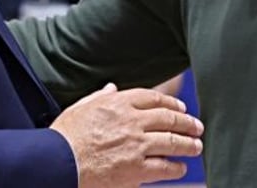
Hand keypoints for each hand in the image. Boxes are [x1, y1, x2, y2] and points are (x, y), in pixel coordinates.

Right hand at [50, 83, 203, 187]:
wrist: (59, 163)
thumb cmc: (64, 136)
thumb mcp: (80, 108)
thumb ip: (99, 96)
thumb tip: (111, 87)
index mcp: (119, 103)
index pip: (153, 98)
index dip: (171, 103)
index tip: (180, 108)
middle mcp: (132, 121)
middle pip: (169, 119)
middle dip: (187, 123)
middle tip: (197, 127)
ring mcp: (136, 145)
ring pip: (172, 142)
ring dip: (188, 144)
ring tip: (196, 146)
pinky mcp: (136, 169)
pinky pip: (164, 167)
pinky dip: (175, 168)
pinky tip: (180, 168)